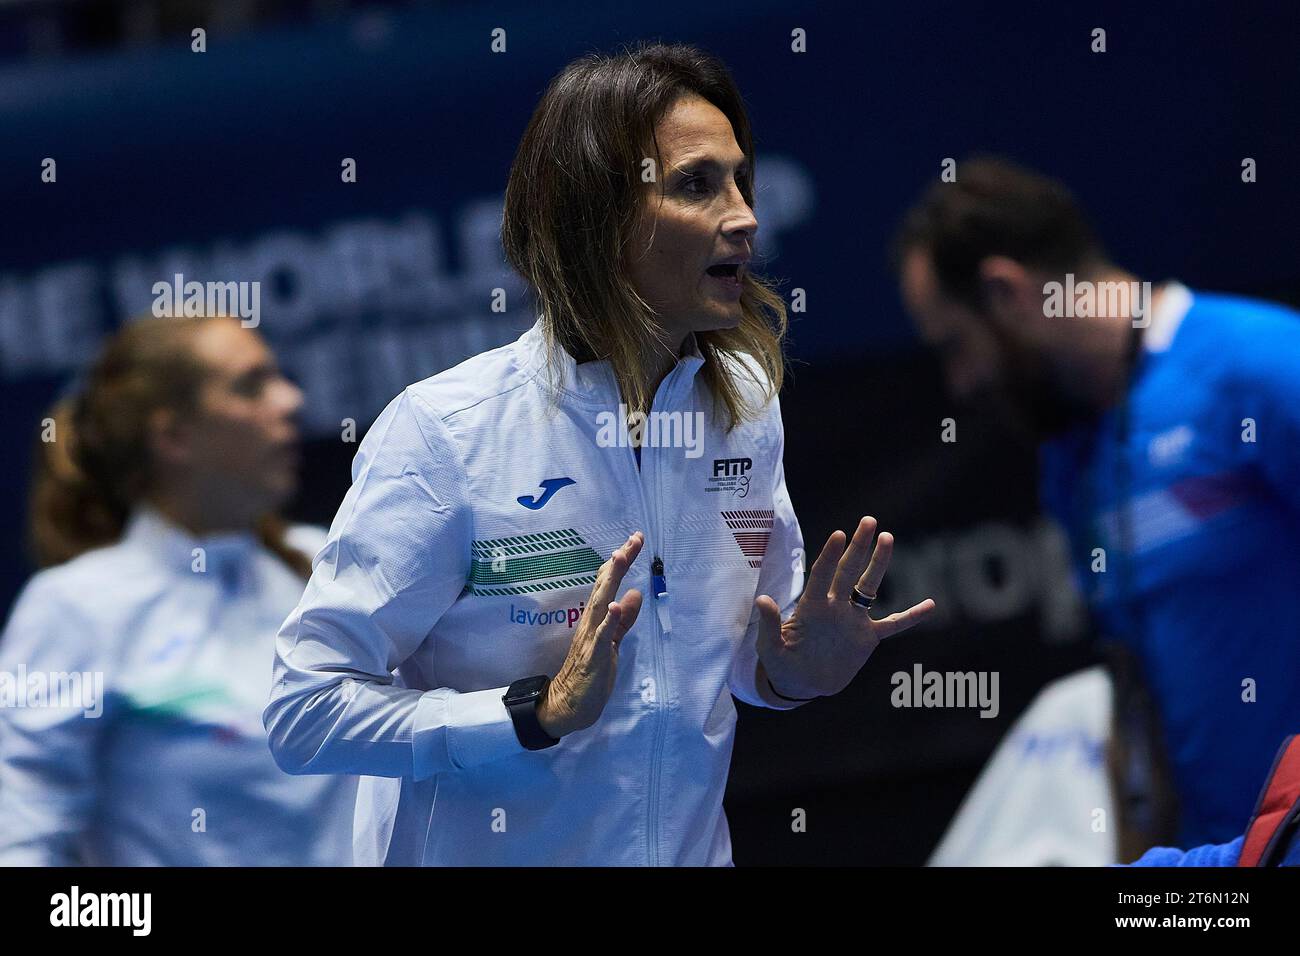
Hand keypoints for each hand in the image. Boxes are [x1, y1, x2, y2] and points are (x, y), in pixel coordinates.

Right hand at [537, 532, 644, 737]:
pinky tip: (616, 605)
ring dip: (610, 580)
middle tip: (631, 539)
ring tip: (620, 558)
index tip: (635, 539)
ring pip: (600, 603)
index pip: (608, 583)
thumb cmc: (590, 673)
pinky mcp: (593, 656)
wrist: (569, 704)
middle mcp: (591, 622)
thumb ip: (624, 619)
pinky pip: (601, 635)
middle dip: (618, 562)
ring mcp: (590, 637)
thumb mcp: (613, 641)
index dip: (622, 562)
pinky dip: (609, 619)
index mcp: (597, 618)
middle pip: (604, 586)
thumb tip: (635, 594)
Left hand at [756, 516, 934, 699]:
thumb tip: (762, 600)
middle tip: (868, 521)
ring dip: (879, 564)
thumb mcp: (770, 648)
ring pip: (869, 587)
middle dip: (858, 547)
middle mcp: (834, 606)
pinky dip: (910, 616)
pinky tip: (930, 605)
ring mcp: (853, 620)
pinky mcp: (867, 637)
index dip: (830, 555)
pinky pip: (893, 624)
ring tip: (887, 537)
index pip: (822, 575)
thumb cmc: (781, 665)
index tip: (839, 534)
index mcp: (812, 607)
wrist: (801, 686)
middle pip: (848, 570)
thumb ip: (770, 625)